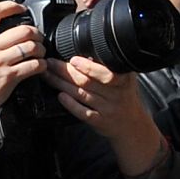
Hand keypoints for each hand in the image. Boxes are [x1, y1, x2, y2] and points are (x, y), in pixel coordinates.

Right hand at [0, 1, 44, 130]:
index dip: (11, 6)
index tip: (21, 9)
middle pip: (22, 29)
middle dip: (35, 33)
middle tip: (37, 38)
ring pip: (31, 46)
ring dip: (41, 50)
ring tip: (40, 54)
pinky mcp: (9, 77)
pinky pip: (34, 65)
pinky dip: (42, 65)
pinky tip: (40, 67)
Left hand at [43, 57, 160, 169]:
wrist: (132, 124)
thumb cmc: (125, 97)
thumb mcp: (126, 79)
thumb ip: (110, 68)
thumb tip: (87, 55)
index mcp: (123, 80)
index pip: (104, 72)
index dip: (87, 66)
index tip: (72, 60)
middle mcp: (116, 94)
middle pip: (86, 81)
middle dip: (65, 71)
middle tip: (50, 63)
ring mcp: (108, 108)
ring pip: (81, 94)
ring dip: (61, 84)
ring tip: (48, 75)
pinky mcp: (100, 121)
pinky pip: (83, 112)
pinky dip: (70, 104)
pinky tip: (60, 96)